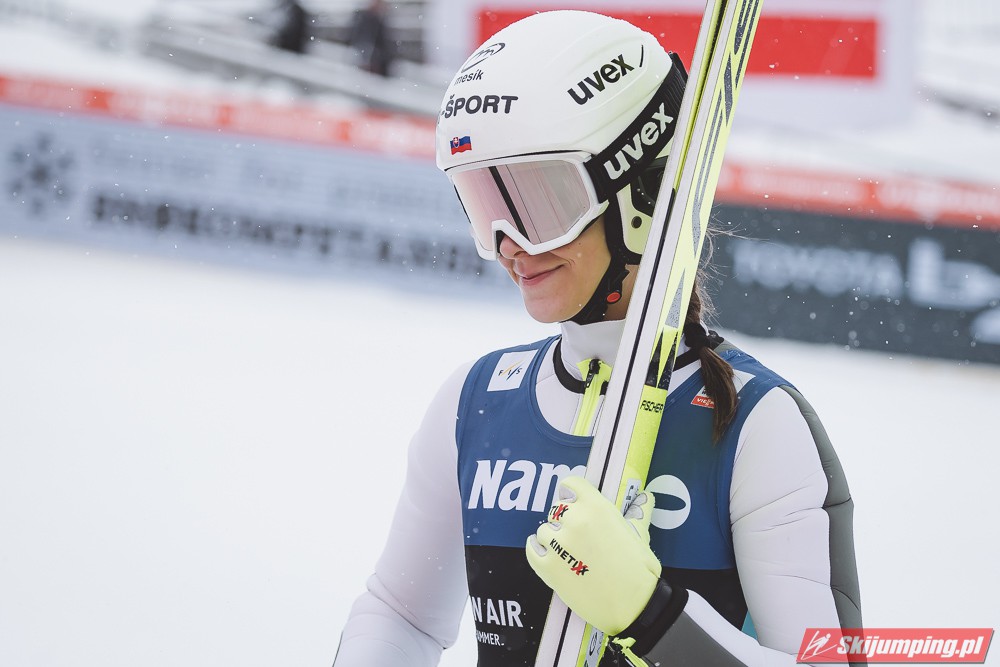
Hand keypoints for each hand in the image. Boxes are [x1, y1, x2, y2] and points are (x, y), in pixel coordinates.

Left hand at [525, 476, 660, 635]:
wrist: (633, 607)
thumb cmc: (639, 571)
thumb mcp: (640, 535)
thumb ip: (638, 512)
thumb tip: (645, 497)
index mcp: (597, 508)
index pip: (571, 484)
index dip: (571, 493)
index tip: (572, 500)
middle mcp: (575, 521)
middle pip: (557, 508)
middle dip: (565, 519)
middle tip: (578, 536)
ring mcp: (559, 544)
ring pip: (543, 530)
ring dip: (553, 539)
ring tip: (569, 553)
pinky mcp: (547, 567)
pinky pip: (532, 549)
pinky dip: (537, 551)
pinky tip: (548, 556)